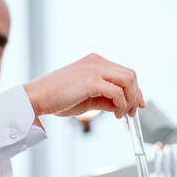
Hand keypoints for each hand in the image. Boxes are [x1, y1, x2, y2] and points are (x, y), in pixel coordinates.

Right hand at [23, 54, 144, 119]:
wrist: (37, 98)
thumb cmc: (59, 98)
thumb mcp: (88, 96)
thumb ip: (106, 97)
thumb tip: (122, 106)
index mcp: (95, 62)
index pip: (125, 73)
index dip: (136, 89)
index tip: (139, 103)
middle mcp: (97, 62)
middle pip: (130, 75)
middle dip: (136, 95)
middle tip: (133, 112)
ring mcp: (94, 69)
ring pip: (128, 81)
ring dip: (130, 100)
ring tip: (123, 114)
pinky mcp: (91, 80)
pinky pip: (117, 92)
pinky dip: (121, 105)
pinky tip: (116, 114)